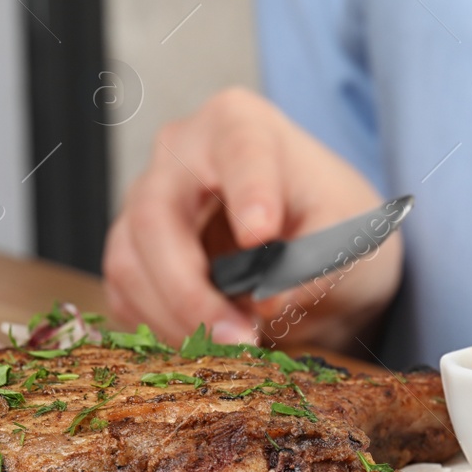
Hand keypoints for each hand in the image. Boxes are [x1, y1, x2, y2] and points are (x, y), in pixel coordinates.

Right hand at [103, 87, 401, 351]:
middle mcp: (178, 152)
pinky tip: (206, 342)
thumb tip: (268, 300)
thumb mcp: (348, 233)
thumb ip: (316, 259)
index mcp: (238, 124)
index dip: (248, 194)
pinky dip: (161, 327)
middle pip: (155, 216)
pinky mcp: (132, 247)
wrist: (310, 235)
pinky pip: (124, 292)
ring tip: (233, 348)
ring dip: (175, 318)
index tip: (261, 235)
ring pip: (128, 261)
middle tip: (240, 338)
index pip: (238, 152)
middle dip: (191, 289)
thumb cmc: (329, 216)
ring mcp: (145, 199)